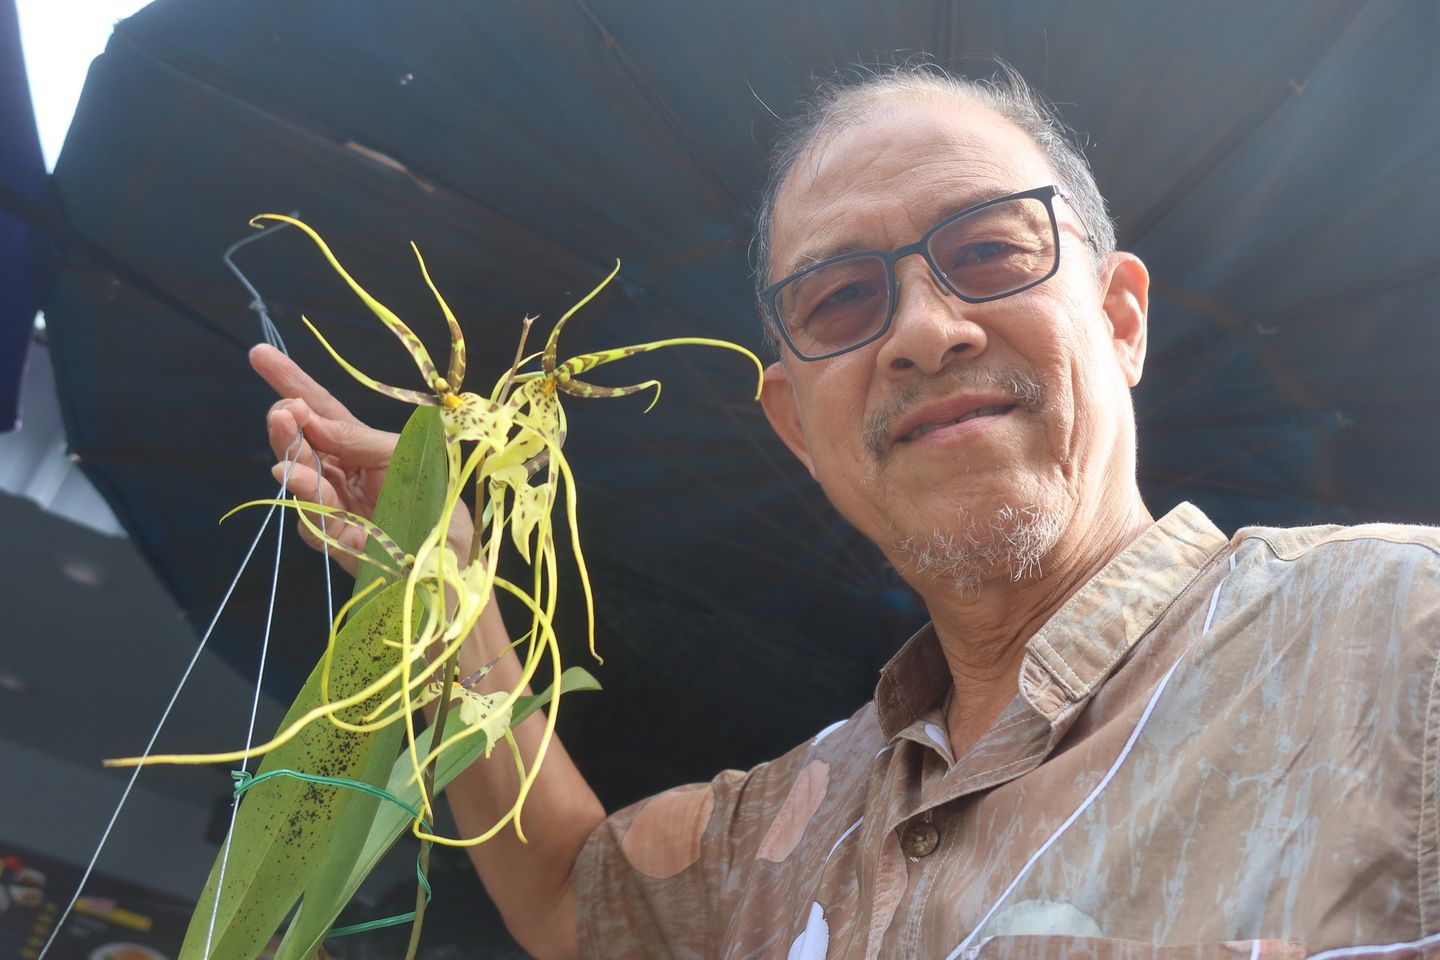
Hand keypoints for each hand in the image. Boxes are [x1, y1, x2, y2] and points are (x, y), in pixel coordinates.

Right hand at [250, 344, 472, 574]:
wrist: (458, 555)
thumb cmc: (438, 501)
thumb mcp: (406, 457)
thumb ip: (359, 439)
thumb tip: (307, 418)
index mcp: (361, 447)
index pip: (321, 411)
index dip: (293, 384)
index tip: (260, 355)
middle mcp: (342, 474)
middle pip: (303, 444)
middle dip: (287, 425)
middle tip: (282, 413)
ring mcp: (337, 507)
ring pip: (302, 481)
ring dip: (293, 460)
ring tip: (286, 444)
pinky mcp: (341, 542)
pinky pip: (316, 523)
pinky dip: (308, 502)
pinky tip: (301, 481)